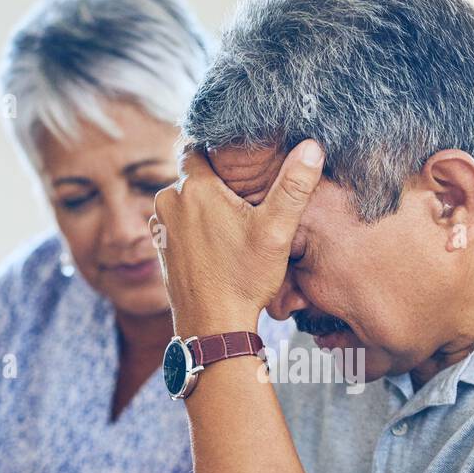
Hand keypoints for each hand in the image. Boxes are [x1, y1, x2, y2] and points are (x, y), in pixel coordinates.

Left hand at [153, 140, 323, 333]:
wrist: (213, 326)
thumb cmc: (244, 280)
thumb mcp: (277, 231)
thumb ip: (294, 186)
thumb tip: (313, 146)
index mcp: (194, 188)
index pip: (198, 147)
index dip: (219, 152)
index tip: (240, 164)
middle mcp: (168, 201)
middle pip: (192, 175)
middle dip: (215, 183)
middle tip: (244, 200)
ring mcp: (160, 226)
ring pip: (184, 199)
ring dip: (202, 206)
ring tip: (231, 225)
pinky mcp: (159, 246)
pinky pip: (176, 222)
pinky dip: (193, 226)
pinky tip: (216, 244)